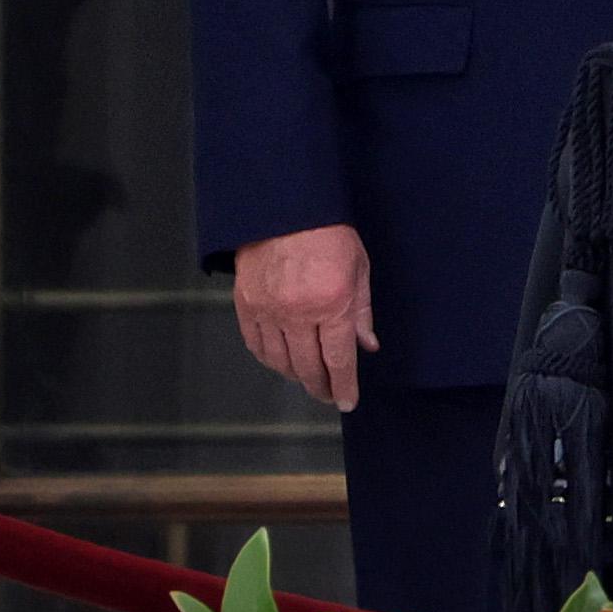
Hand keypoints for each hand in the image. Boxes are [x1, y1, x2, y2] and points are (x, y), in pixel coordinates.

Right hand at [232, 223, 373, 413]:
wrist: (285, 210)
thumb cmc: (329, 235)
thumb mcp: (359, 270)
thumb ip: (361, 312)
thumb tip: (366, 346)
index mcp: (331, 304)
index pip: (338, 359)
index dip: (343, 386)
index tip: (347, 402)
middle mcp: (297, 313)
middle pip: (307, 366)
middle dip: (320, 386)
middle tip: (328, 393)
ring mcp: (267, 310)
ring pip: (279, 360)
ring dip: (295, 375)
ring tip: (307, 378)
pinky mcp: (245, 304)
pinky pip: (256, 344)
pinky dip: (269, 359)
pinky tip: (281, 361)